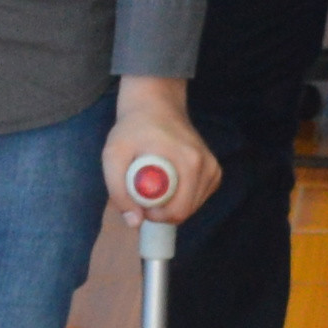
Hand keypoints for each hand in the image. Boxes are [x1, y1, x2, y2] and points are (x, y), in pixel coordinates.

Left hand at [108, 82, 217, 225]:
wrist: (155, 104)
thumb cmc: (133, 128)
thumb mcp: (113, 156)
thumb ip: (118, 190)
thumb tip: (134, 222)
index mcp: (189, 163)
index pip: (178, 210)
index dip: (154, 215)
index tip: (138, 202)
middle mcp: (207, 166)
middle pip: (186, 211)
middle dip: (162, 211)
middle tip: (143, 195)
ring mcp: (213, 167)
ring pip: (193, 206)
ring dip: (172, 204)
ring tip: (154, 183)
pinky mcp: (214, 169)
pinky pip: (198, 197)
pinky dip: (183, 196)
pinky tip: (169, 181)